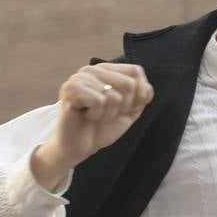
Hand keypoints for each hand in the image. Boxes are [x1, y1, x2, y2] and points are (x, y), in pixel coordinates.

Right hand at [32, 63, 153, 190]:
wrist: (80, 146)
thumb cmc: (103, 126)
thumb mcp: (130, 111)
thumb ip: (142, 96)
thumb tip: (147, 88)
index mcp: (107, 70)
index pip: (136, 72)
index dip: (139, 95)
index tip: (124, 107)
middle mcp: (93, 69)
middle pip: (129, 84)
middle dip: (124, 107)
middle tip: (107, 113)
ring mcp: (80, 77)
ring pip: (114, 96)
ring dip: (109, 114)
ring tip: (95, 116)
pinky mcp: (70, 89)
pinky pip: (99, 101)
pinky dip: (97, 115)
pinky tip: (86, 116)